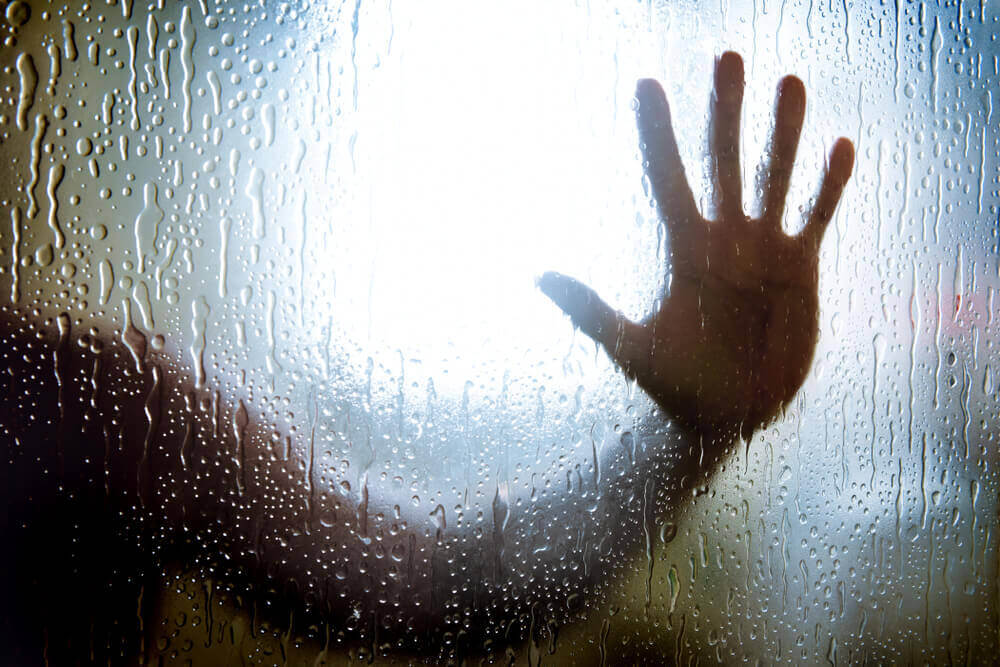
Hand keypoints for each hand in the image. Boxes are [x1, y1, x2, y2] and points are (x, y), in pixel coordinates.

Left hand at [539, 51, 853, 439]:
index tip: (646, 84)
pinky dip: (827, 186)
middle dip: (725, 109)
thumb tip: (536, 276)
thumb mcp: (631, 349)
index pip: (666, 177)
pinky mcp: (800, 268)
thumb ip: (589, 312)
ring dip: (783, 132)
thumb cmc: (677, 387)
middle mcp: (723, 239)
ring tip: (790, 82)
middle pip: (724, 160)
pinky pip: (817, 216)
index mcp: (683, 249)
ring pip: (774, 176)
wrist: (730, 417)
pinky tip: (839, 146)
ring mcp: (763, 249)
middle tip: (727, 56)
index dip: (656, 133)